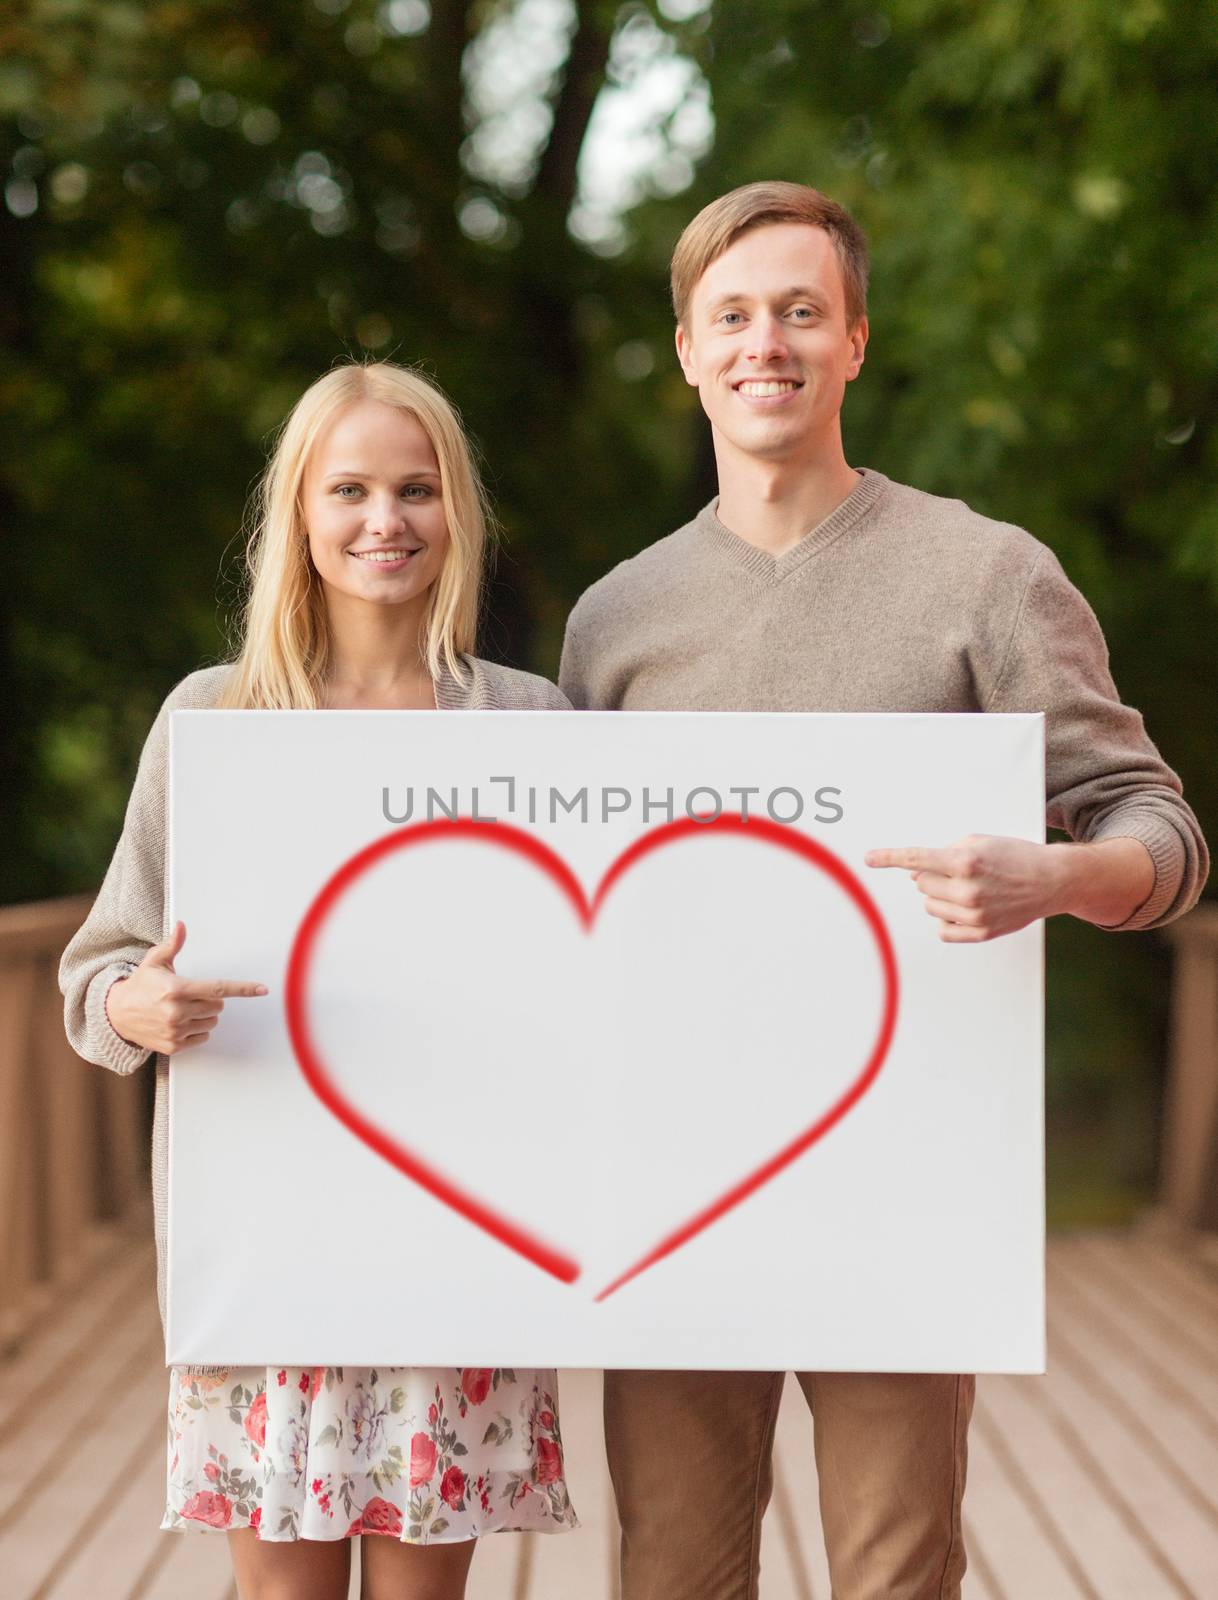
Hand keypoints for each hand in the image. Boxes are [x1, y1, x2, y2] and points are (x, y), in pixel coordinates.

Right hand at [104, 922, 267, 1053]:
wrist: (117, 1014)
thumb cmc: (141, 985)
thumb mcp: (154, 962)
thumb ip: (172, 945)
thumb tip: (182, 926)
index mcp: (177, 989)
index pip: (218, 988)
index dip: (243, 989)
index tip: (262, 989)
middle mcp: (177, 1012)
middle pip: (218, 1005)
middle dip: (210, 999)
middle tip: (191, 995)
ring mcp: (176, 1031)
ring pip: (212, 1022)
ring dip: (204, 1015)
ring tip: (182, 1008)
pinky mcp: (174, 1047)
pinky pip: (203, 1038)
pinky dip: (196, 1030)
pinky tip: (179, 1023)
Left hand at [864, 835, 1067, 942]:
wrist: (1051, 880)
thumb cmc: (1014, 857)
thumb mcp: (979, 841)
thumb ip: (945, 853)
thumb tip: (915, 873)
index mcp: (966, 861)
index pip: (917, 859)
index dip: (889, 857)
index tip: (869, 858)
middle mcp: (968, 890)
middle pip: (921, 884)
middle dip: (932, 876)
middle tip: (957, 872)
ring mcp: (974, 914)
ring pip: (929, 906)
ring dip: (940, 896)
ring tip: (968, 889)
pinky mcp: (980, 932)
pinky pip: (943, 930)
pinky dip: (948, 918)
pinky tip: (967, 908)